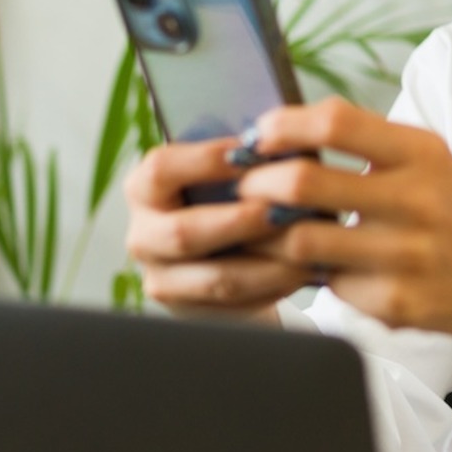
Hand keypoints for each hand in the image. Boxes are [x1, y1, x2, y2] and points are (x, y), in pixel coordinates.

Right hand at [123, 136, 323, 320]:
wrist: (227, 247)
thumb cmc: (231, 192)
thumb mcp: (229, 169)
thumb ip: (245, 156)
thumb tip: (287, 139)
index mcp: (145, 188)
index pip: (161, 169)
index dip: (204, 160)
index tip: (249, 152)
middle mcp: (144, 235)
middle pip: (183, 233)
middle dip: (238, 222)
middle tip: (280, 211)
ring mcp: (163, 278)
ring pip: (216, 279)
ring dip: (267, 264)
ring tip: (307, 247)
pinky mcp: (190, 312)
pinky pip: (235, 307)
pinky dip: (274, 289)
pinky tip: (303, 271)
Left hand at [235, 98, 451, 407]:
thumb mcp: (429, 162)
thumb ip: (368, 144)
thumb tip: (283, 133)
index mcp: (422, 154)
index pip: (336, 122)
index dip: (285, 126)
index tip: (261, 134)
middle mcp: (416, 201)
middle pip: (305, 182)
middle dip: (258, 183)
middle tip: (247, 186)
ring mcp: (404, 256)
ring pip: (300, 241)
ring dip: (268, 234)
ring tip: (262, 227)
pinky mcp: (393, 303)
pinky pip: (325, 283)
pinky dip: (309, 274)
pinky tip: (312, 266)